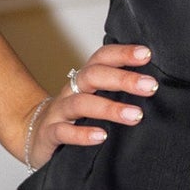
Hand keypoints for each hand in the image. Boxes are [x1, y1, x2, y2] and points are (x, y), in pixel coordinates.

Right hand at [21, 43, 156, 170]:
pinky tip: (102, 136)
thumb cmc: (75, 117)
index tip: (147, 54)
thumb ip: (118, 91)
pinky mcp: (49, 134)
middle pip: (93, 76)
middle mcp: (71, 91)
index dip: (123, 53)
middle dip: (123, 79)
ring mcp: (59, 112)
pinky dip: (82, 134)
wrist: (33, 135)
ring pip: (81, 103)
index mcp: (85, 80)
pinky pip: (63, 132)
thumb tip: (156, 86)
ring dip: (109, 108)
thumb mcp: (95, 99)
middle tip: (150, 86)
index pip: (102, 58)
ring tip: (135, 115)